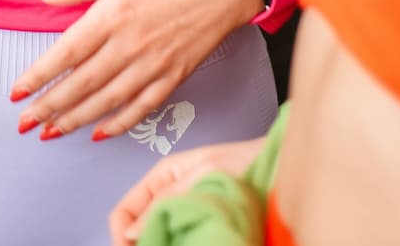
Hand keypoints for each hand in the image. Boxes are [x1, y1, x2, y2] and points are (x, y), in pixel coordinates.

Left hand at [11, 0, 262, 139]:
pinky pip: (142, 107)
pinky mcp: (175, 76)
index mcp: (113, 14)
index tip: (16, 92)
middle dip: (49, 106)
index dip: (39, 76)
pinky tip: (99, 132)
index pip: (66, 53)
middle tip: (24, 124)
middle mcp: (130, 45)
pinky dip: (119, 124)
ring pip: (108, 101)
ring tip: (50, 132)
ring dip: (76, 120)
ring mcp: (154, 65)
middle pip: (82, 84)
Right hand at [108, 136, 265, 243]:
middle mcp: (169, 196)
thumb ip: (167, 199)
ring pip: (158, 237)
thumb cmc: (245, 161)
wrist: (279, 166)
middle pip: (138, 229)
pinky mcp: (201, 227)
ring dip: (159, 245)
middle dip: (141, 244)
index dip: (120, 235)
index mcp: (162, 177)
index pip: (125, 210)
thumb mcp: (203, 174)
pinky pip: (179, 241)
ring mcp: (185, 213)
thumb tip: (130, 230)